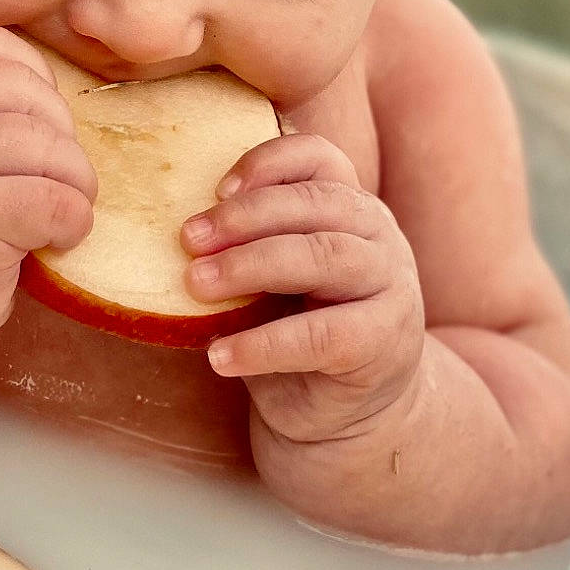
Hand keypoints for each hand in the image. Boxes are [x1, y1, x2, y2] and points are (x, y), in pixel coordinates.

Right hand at [0, 29, 95, 337]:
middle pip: (33, 97)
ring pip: (50, 149)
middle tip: (58, 183)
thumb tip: (61, 91)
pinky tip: (59, 239)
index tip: (38, 132)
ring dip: (77, 186)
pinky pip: (54, 200)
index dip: (38, 86)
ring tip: (63, 214)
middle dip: (64, 142)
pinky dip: (73, 221)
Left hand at [180, 133, 423, 442]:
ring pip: (324, 257)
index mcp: (348, 205)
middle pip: (316, 203)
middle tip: (188, 239)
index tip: (216, 188)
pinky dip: (264, 344)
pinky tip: (219, 355)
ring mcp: (389, 286)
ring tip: (196, 285)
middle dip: (245, 217)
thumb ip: (248, 242)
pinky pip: (321, 335)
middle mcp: (378, 235)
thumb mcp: (273, 275)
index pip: (319, 158)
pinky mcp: (382, 342)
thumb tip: (180, 228)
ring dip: (251, 265)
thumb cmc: (296, 328)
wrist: (343, 411)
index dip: (269, 162)